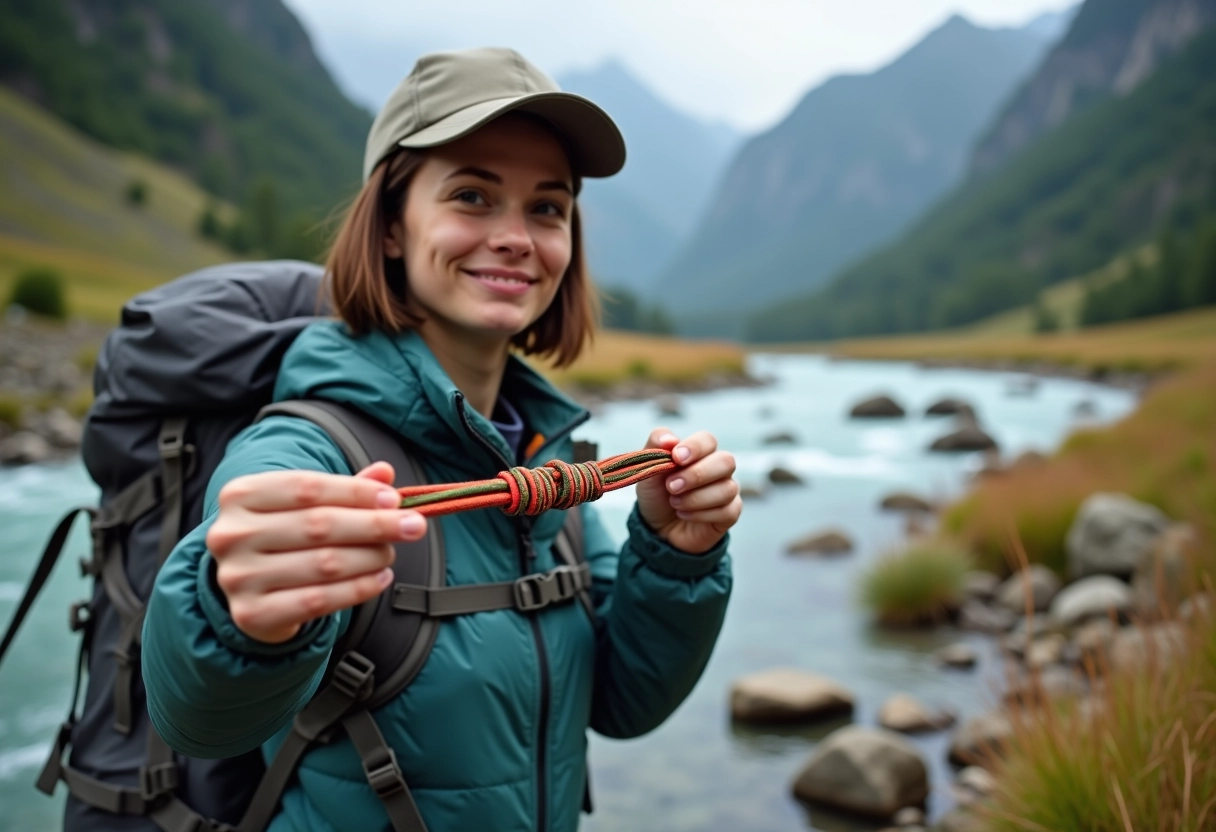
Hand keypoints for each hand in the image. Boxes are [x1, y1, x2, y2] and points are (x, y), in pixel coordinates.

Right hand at [206, 462, 426, 643]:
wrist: (252, 592)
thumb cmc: (285, 538)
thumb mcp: (307, 506)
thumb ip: (345, 490)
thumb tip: (386, 473)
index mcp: (241, 495)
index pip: (308, 487)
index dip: (356, 492)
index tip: (396, 499)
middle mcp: (231, 534)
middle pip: (319, 525)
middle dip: (374, 525)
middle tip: (414, 526)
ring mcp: (238, 577)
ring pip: (323, 564)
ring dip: (370, 558)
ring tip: (391, 553)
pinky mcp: (253, 614)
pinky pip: (319, 600)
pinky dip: (358, 589)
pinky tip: (380, 578)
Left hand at [635, 428, 740, 554]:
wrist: (658, 528)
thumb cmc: (657, 494)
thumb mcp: (647, 469)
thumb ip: (654, 447)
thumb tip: (669, 438)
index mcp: (699, 453)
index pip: (708, 440)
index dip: (695, 447)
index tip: (676, 457)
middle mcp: (718, 469)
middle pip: (726, 461)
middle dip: (697, 474)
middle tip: (672, 486)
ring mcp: (727, 490)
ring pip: (727, 488)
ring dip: (696, 498)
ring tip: (674, 503)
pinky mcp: (730, 513)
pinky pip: (728, 511)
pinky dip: (702, 514)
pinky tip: (684, 514)